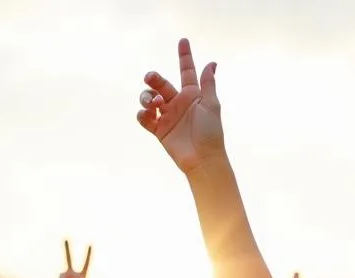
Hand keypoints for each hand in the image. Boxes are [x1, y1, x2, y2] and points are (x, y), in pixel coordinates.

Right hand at [137, 39, 223, 174]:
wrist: (203, 159)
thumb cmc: (211, 133)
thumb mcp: (211, 105)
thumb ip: (208, 84)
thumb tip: (212, 63)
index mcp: (192, 95)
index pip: (186, 71)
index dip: (184, 56)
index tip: (183, 41)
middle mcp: (178, 103)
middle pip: (161, 83)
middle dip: (153, 79)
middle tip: (150, 79)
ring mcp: (167, 116)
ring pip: (149, 98)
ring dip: (147, 96)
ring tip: (154, 103)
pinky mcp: (159, 131)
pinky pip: (145, 118)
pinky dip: (142, 114)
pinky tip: (147, 114)